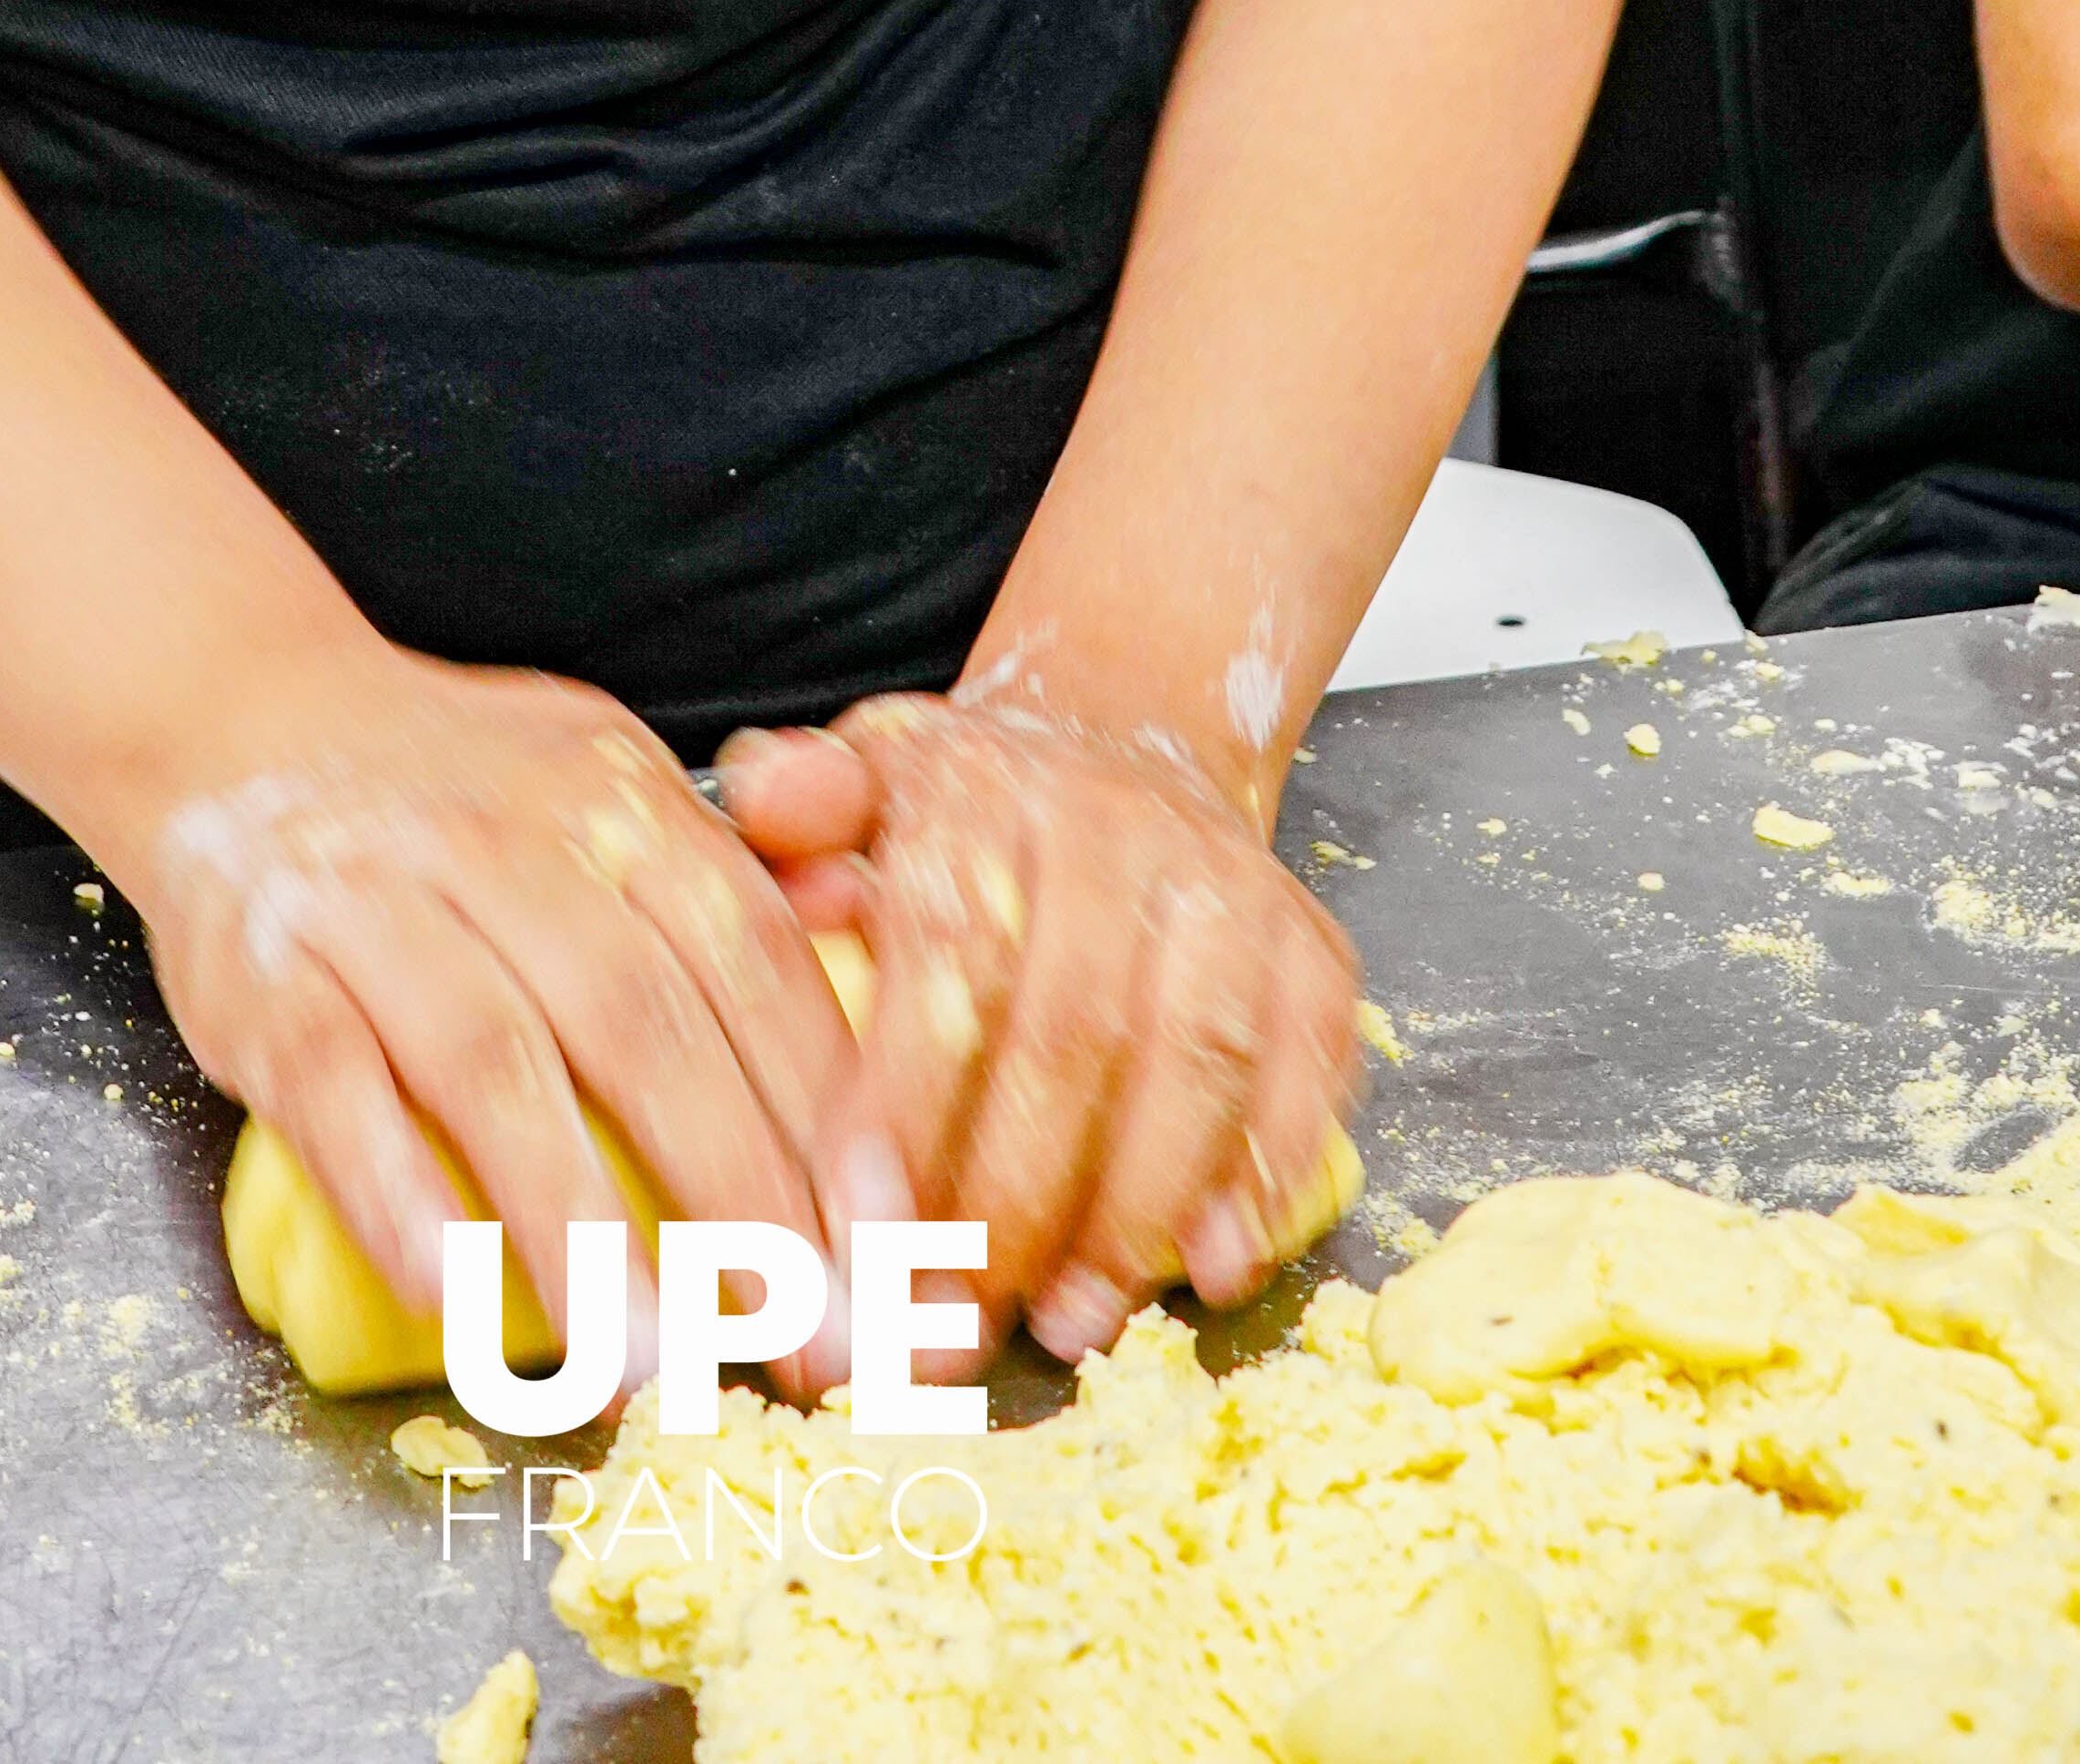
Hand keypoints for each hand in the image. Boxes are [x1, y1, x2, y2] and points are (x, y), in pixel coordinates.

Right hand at [116, 633, 859, 1381]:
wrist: (239, 716)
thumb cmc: (459, 792)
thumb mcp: (603, 785)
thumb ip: (724, 889)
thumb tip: (867, 1029)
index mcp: (617, 799)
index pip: (752, 959)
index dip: (830, 1110)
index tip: (896, 1249)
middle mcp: (505, 840)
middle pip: (643, 1023)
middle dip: (744, 1195)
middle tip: (815, 1342)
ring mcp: (376, 905)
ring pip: (493, 1067)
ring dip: (581, 1227)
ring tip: (656, 1368)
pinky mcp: (266, 978)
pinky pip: (334, 1090)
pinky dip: (393, 1192)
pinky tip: (450, 1295)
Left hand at [716, 690, 1359, 1365]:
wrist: (1129, 749)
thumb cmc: (968, 811)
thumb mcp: (864, 780)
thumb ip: (801, 805)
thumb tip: (766, 806)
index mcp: (985, 792)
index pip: (949, 955)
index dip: (907, 1106)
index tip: (860, 1241)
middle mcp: (1117, 829)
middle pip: (1072, 1032)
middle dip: (1009, 1203)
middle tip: (952, 1330)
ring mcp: (1228, 888)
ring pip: (1193, 1060)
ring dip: (1133, 1214)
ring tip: (1068, 1325)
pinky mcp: (1312, 947)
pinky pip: (1307, 1066)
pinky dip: (1263, 1175)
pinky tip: (1212, 1269)